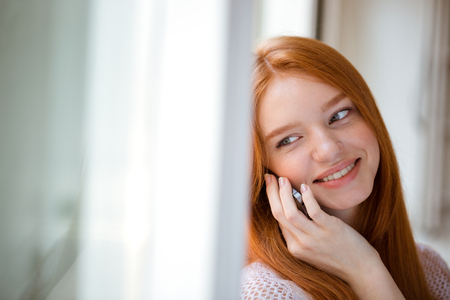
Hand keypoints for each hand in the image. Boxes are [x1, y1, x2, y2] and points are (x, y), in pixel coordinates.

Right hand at [265, 174, 404, 298]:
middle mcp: (301, 244)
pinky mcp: (331, 230)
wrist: (361, 271)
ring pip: (291, 214)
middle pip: (279, 214)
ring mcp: (315, 237)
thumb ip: (301, 233)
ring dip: (284, 194)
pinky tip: (305, 187)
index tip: (272, 185)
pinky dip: (307, 198)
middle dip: (272, 193)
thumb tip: (293, 207)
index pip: (278, 219)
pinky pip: (314, 211)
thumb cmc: (338, 256)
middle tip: (271, 177)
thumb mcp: (313, 249)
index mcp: (295, 247)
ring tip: (283, 179)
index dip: (272, 199)